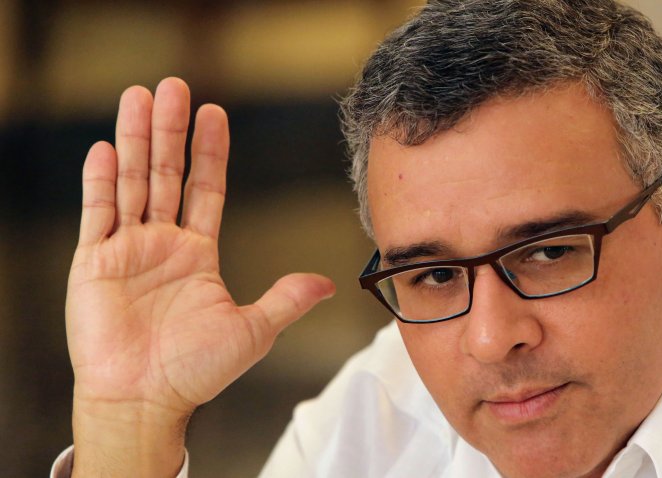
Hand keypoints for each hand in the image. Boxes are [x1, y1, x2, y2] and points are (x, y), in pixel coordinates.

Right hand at [66, 77, 334, 475]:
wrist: (147, 400)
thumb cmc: (196, 372)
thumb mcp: (253, 330)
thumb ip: (286, 300)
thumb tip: (327, 283)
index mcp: (197, 254)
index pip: (206, 190)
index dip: (210, 152)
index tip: (214, 114)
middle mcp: (162, 244)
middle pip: (166, 175)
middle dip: (171, 131)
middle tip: (175, 86)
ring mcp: (127, 250)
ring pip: (132, 183)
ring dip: (136, 140)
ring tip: (140, 96)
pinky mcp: (94, 264)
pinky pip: (97, 215)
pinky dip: (100, 182)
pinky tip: (107, 148)